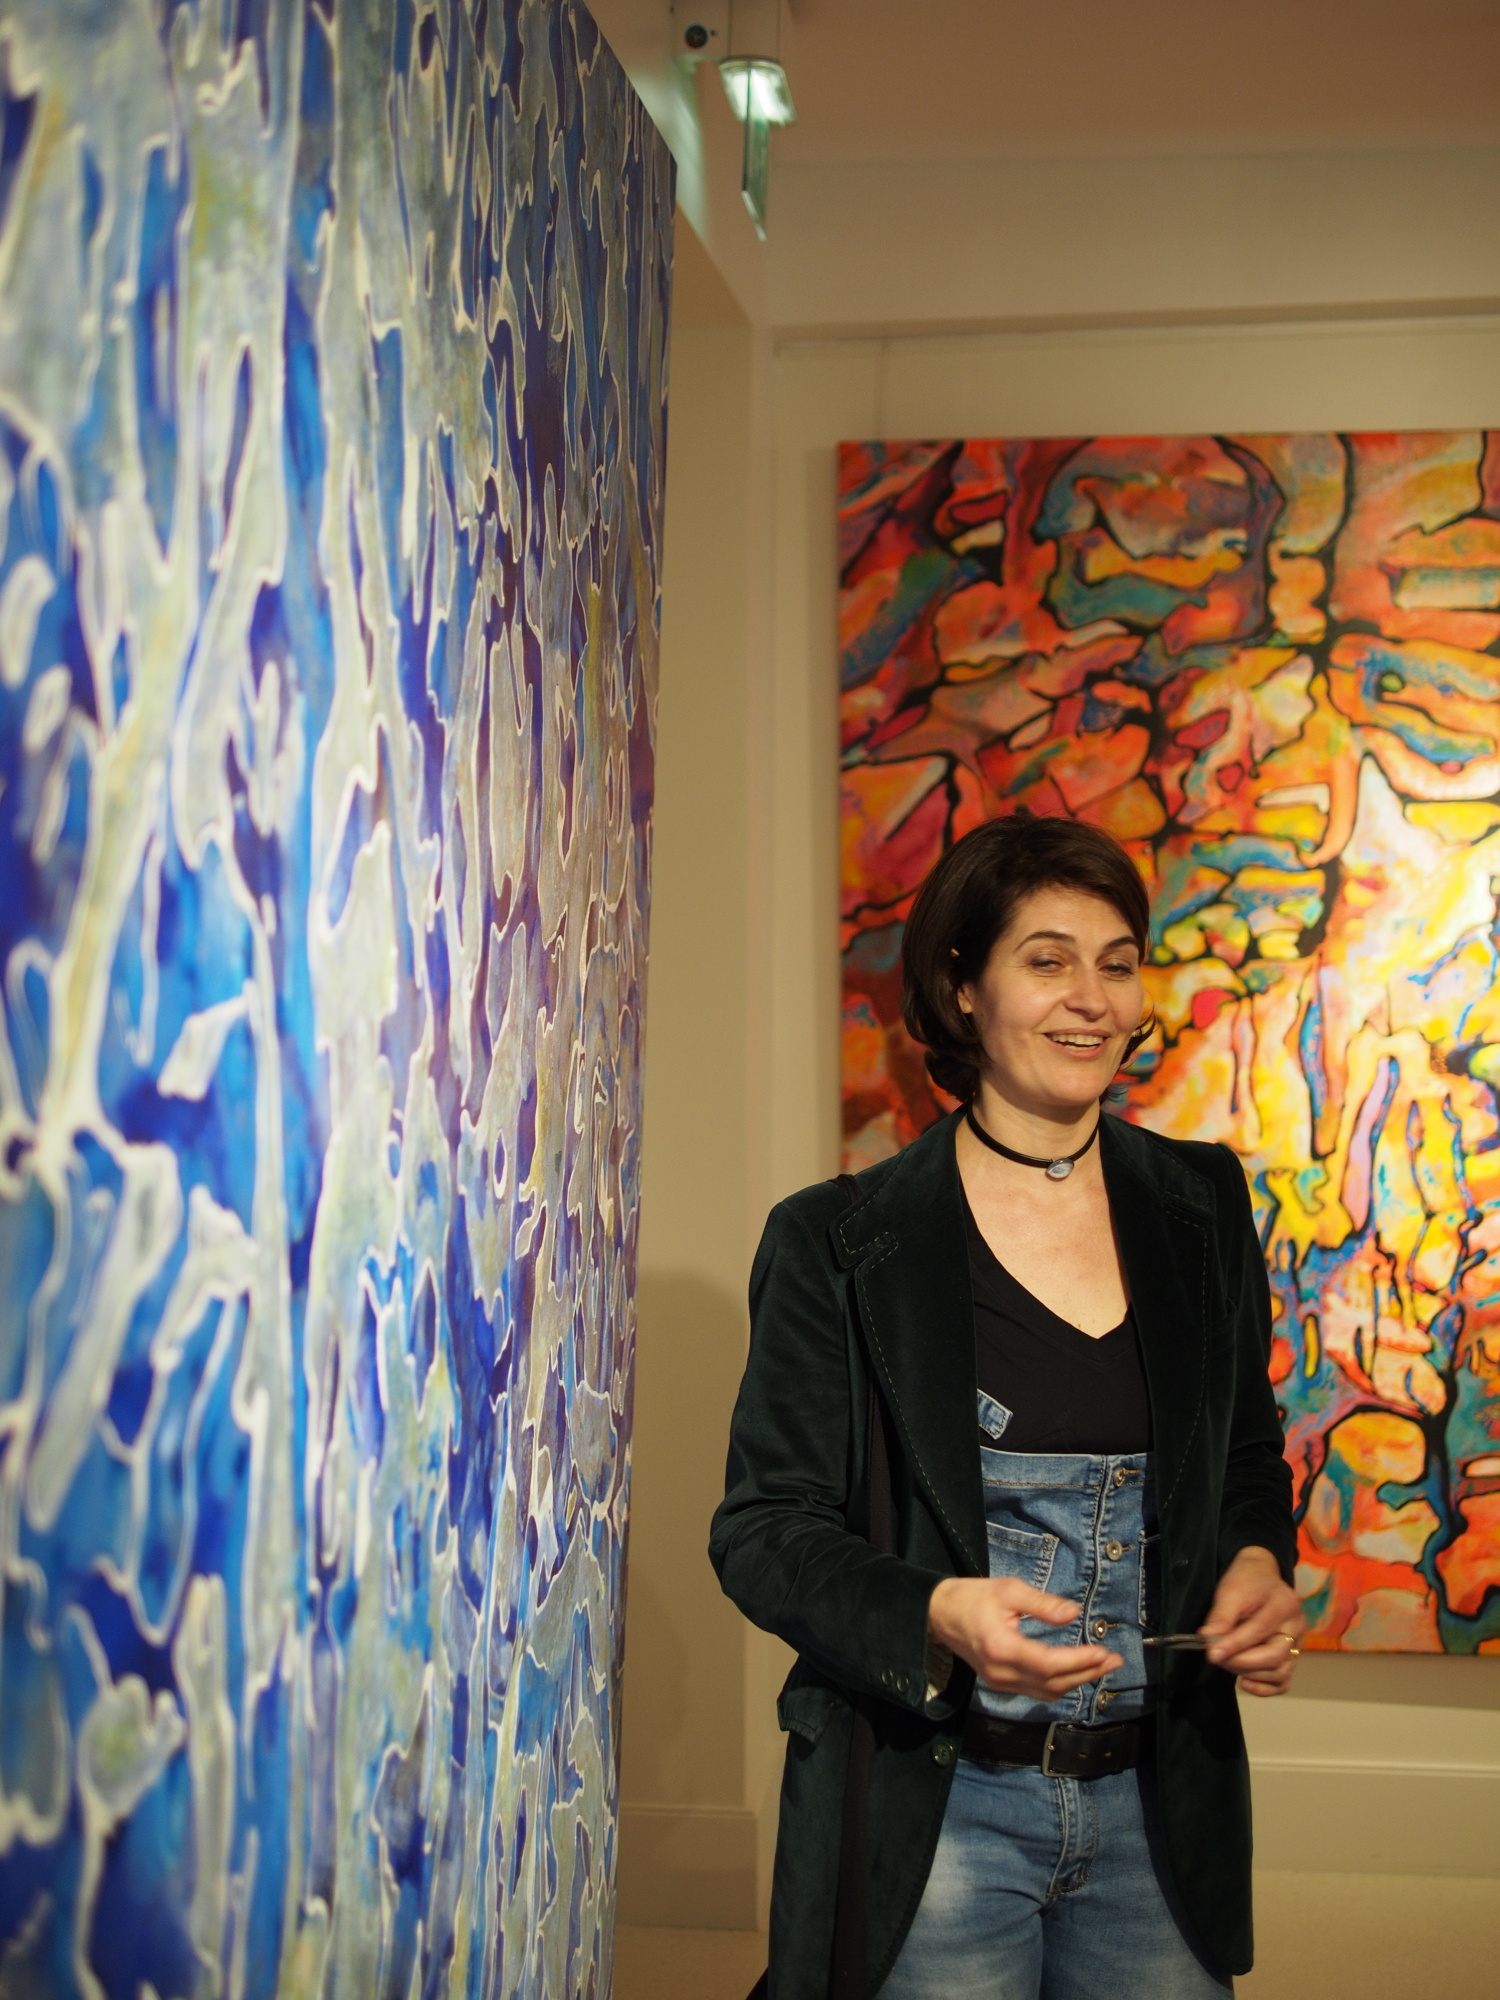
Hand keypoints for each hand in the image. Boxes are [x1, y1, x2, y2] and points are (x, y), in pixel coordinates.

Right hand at [928, 1577, 1122, 1700]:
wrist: (940, 1615)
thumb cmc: (973, 1597)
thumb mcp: (1008, 1590)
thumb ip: (1042, 1604)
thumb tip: (1074, 1614)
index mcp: (1002, 1647)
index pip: (1049, 1663)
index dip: (1080, 1661)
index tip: (1104, 1651)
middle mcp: (1001, 1672)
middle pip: (1053, 1683)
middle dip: (1087, 1673)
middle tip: (1114, 1661)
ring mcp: (1000, 1683)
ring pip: (1047, 1692)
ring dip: (1077, 1681)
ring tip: (1102, 1667)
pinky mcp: (1001, 1684)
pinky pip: (1037, 1691)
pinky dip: (1060, 1684)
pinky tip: (1075, 1673)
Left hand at [1200, 1545, 1304, 1695]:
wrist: (1261, 1576)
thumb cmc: (1246, 1582)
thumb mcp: (1230, 1591)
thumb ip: (1221, 1617)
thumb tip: (1208, 1641)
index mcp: (1284, 1603)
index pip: (1259, 1630)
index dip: (1235, 1645)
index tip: (1213, 1654)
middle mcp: (1297, 1626)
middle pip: (1275, 1655)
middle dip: (1242, 1661)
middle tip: (1217, 1657)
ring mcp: (1298, 1644)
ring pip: (1280, 1672)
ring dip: (1250, 1673)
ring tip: (1227, 1662)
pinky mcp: (1292, 1657)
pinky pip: (1284, 1682)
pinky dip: (1264, 1688)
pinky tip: (1244, 1682)